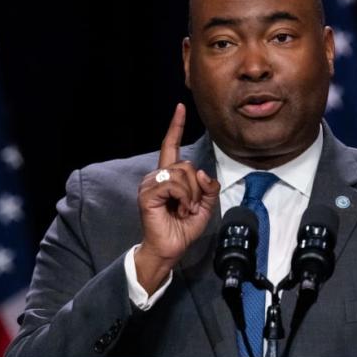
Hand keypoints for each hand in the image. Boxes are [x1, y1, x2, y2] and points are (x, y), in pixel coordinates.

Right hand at [135, 103, 219, 293]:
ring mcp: (150, 184)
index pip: (170, 146)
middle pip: (187, 165)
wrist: (170, 248)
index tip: (180, 107)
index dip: (175, 126)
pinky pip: (175, 185)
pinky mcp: (148, 194)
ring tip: (186, 210)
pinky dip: (185, 198)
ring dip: (192, 195)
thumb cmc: (182, 229)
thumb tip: (203, 173)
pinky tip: (181, 210)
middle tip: (192, 207)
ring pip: (183, 174)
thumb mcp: (205, 206)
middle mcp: (157, 176)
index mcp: (169, 177)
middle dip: (197, 188)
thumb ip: (209, 188)